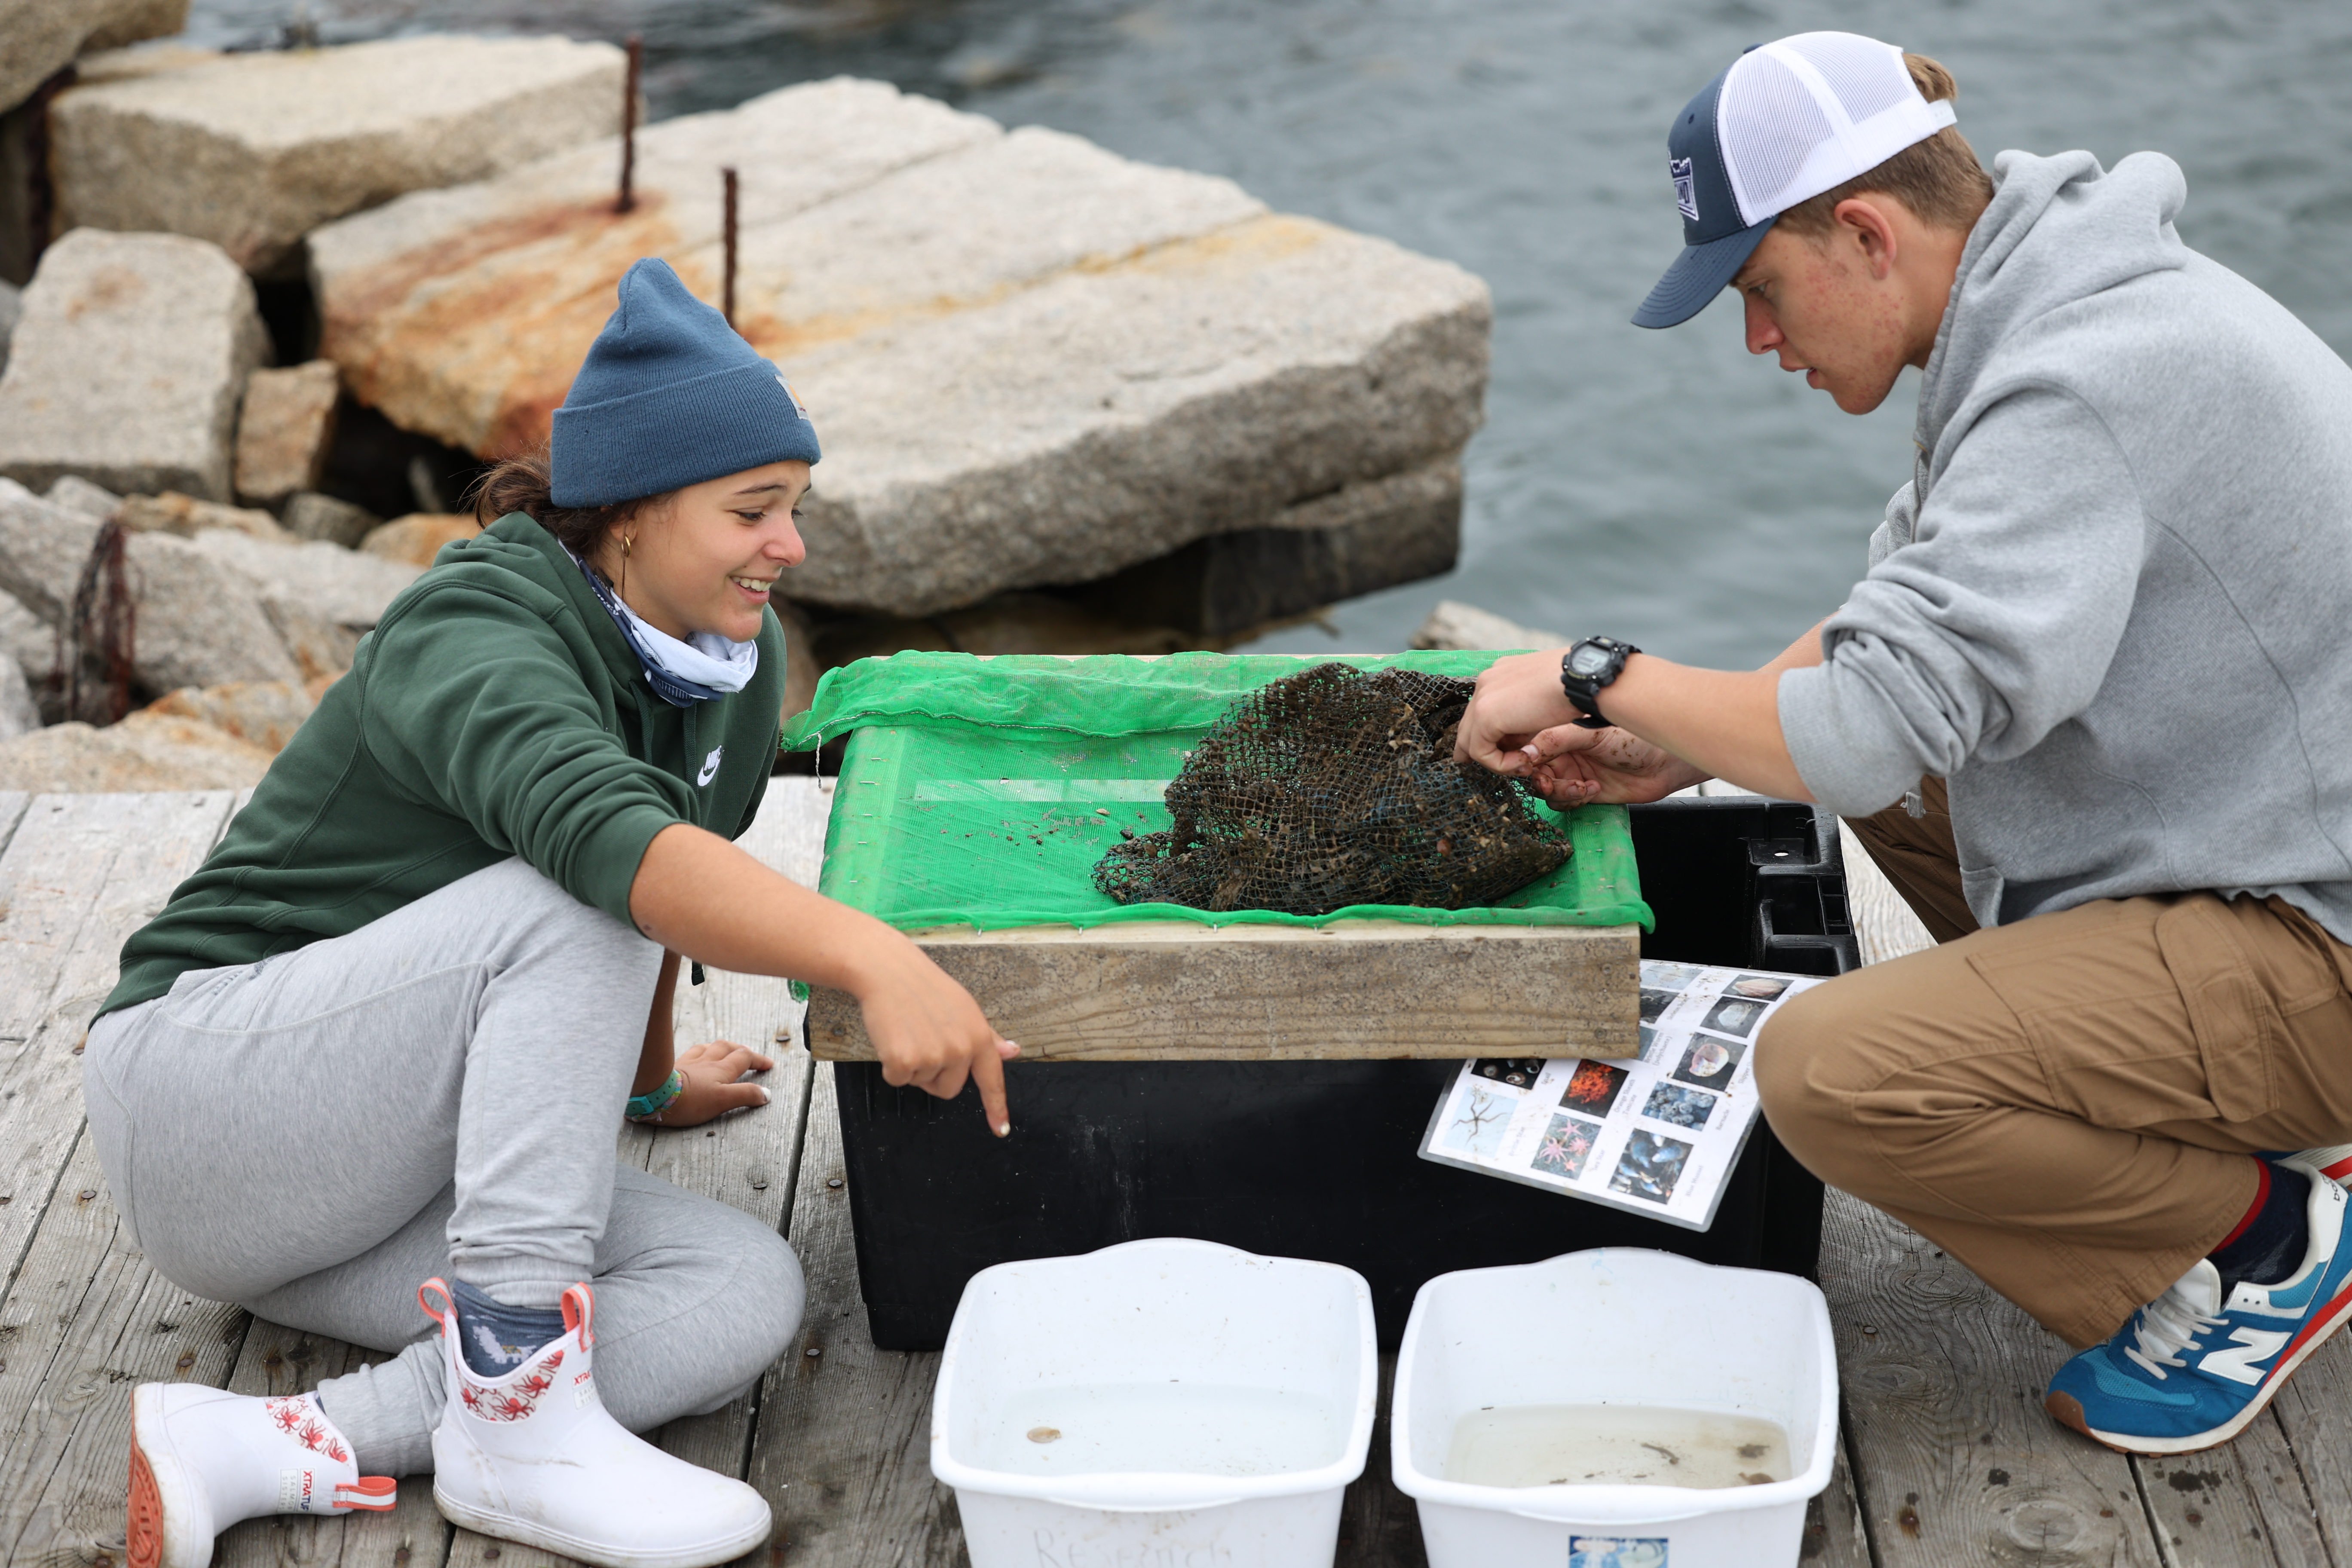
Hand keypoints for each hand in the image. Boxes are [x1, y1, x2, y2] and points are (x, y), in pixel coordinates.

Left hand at [650, 1039, 774, 1126]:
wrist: (654, 1095)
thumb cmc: (690, 1100)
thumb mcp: (722, 1101)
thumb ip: (745, 1095)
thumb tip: (766, 1094)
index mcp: (721, 1069)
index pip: (745, 1058)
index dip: (758, 1060)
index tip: (768, 1065)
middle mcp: (707, 1062)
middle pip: (727, 1048)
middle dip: (741, 1050)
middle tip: (749, 1055)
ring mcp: (689, 1062)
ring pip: (708, 1048)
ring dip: (720, 1047)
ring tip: (724, 1050)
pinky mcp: (674, 1067)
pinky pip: (690, 1053)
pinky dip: (699, 1052)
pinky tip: (696, 1056)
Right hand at [853, 935, 1018, 1136]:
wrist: (889, 972)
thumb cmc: (926, 988)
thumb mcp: (965, 1008)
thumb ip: (988, 1036)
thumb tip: (1012, 1051)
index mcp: (978, 1037)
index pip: (992, 1080)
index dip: (996, 1108)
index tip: (1001, 1130)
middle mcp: (960, 1050)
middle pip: (949, 1090)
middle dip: (935, 1075)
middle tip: (923, 1041)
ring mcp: (933, 1057)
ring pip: (921, 1084)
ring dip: (912, 1067)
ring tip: (909, 1033)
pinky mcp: (904, 1061)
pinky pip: (897, 1080)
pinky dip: (891, 1065)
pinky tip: (893, 1038)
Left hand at [1453, 648, 1581, 773]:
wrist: (1581, 678)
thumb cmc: (1574, 687)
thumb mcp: (1544, 701)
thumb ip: (1524, 715)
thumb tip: (1517, 741)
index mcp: (1500, 674)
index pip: (1482, 711)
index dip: (1492, 737)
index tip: (1511, 754)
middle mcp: (1486, 682)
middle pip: (1469, 726)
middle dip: (1484, 752)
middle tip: (1511, 766)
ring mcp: (1482, 697)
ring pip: (1471, 743)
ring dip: (1498, 761)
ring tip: (1526, 765)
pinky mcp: (1485, 715)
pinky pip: (1481, 752)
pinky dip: (1501, 764)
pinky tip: (1525, 761)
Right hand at [1521, 724, 1708, 806]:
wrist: (1662, 763)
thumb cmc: (1632, 739)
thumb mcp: (1590, 734)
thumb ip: (1555, 740)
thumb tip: (1526, 752)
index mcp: (1559, 732)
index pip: (1528, 747)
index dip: (1523, 759)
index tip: (1526, 766)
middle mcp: (1561, 753)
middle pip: (1532, 773)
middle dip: (1540, 780)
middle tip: (1549, 782)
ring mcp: (1571, 773)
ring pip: (1546, 791)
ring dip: (1559, 792)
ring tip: (1580, 786)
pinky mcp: (1582, 792)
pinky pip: (1564, 803)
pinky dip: (1574, 799)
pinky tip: (1593, 788)